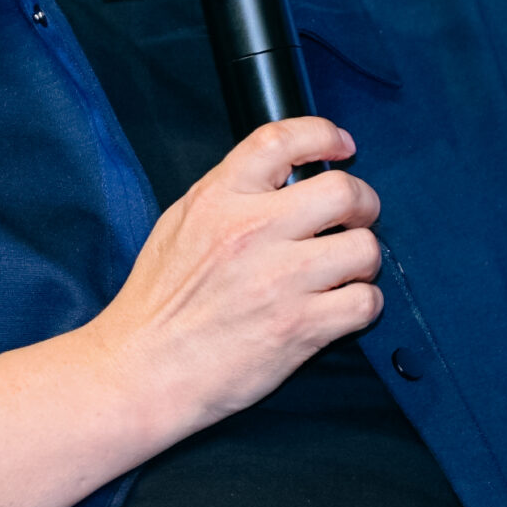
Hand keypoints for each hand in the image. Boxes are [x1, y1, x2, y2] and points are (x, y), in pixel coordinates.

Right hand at [83, 116, 382, 442]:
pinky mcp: (299, 327)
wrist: (141, 370)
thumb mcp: (179, 225)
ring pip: (365, 248)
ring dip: (362, 261)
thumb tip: (281, 176)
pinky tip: (340, 308)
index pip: (283, 139)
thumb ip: (227, 195)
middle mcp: (252, 231)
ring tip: (344, 272)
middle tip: (354, 219)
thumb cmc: (157, 303)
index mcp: (218, 198)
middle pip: (344, 190)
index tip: (341, 146)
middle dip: (363, 204)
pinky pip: (365, 302)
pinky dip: (361, 305)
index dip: (324, 135)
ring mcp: (279, 279)